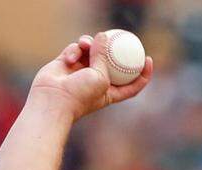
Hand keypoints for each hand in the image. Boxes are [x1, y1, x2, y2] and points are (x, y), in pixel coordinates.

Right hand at [28, 32, 152, 121]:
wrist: (53, 100)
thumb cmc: (80, 95)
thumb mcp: (100, 77)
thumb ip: (104, 56)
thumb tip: (103, 36)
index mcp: (110, 92)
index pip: (132, 83)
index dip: (143, 73)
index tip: (148, 59)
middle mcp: (97, 81)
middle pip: (111, 62)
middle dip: (114, 49)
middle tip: (117, 37)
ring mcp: (82, 71)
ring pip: (92, 50)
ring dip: (89, 45)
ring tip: (85, 45)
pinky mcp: (67, 63)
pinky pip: (76, 49)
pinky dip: (74, 51)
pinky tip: (69, 58)